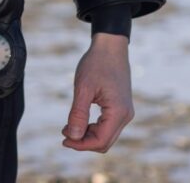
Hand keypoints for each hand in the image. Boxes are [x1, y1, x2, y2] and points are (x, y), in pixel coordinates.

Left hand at [62, 33, 133, 152]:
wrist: (110, 45)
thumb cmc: (96, 63)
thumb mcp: (83, 87)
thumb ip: (78, 113)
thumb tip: (73, 137)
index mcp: (118, 112)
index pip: (100, 141)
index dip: (81, 144)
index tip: (64, 139)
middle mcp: (125, 115)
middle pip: (104, 141)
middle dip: (83, 141)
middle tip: (64, 134)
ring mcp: (125, 112)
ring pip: (106, 135)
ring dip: (87, 135)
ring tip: (68, 127)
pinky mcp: (121, 107)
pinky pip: (108, 125)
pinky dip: (93, 127)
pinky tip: (79, 120)